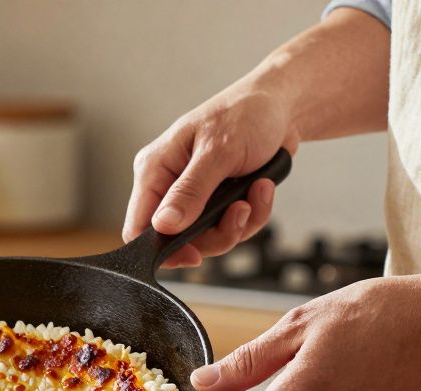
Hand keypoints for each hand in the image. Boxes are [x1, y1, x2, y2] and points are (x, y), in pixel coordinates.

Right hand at [124, 84, 298, 267]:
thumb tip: (164, 224)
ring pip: (208, 238)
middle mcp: (169, 185)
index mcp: (155, 168)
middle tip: (241, 211)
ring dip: (240, 223)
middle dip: (216, 233)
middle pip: (177, 239)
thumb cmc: (245, 114)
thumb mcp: (218, 152)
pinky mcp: (218, 201)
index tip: (194, 254)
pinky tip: (263, 188)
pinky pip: (230, 227)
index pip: (138, 226)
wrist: (282, 107)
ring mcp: (194, 195)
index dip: (161, 248)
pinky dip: (253, 214)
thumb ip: (190, 191)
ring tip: (258, 191)